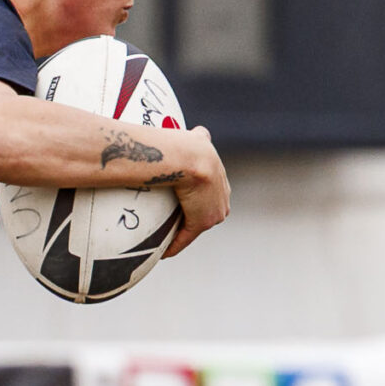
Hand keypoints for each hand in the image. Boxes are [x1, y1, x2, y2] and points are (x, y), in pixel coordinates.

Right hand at [162, 126, 227, 259]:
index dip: (196, 198)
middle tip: (172, 224)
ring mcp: (214, 210)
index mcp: (219, 178)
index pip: (210, 192)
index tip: (182, 203)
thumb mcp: (196, 138)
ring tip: (165, 241)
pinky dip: (174, 245)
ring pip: (196, 225)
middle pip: (206, 211)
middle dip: (192, 218)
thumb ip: (198, 137)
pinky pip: (186, 237)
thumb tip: (198, 133)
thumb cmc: (188, 145)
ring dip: (182, 233)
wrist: (190, 158)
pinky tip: (163, 252)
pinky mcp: (202, 222)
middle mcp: (222, 196)